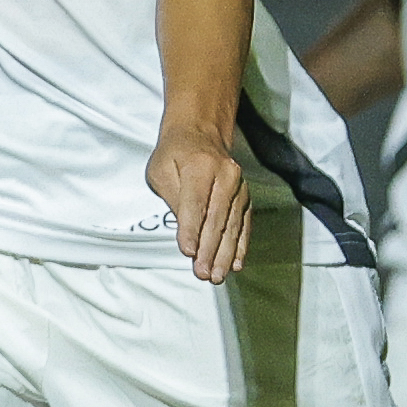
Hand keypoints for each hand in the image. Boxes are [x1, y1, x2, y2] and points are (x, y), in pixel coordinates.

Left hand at [146, 128, 251, 283]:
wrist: (201, 131)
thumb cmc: (175, 153)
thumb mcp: (161, 170)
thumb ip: (173, 198)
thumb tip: (186, 230)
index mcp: (200, 165)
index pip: (195, 203)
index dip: (191, 230)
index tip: (188, 252)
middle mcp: (225, 175)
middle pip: (217, 218)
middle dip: (209, 249)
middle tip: (203, 273)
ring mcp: (239, 186)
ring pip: (232, 224)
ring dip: (225, 253)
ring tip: (218, 275)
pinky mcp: (245, 196)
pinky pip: (244, 224)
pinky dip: (240, 245)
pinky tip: (236, 263)